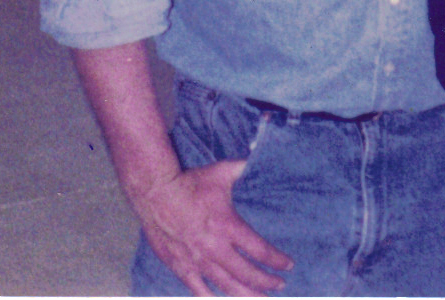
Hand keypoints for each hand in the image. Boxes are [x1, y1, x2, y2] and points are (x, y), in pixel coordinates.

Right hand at [133, 158, 291, 296]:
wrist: (155, 193)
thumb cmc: (192, 182)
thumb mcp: (223, 172)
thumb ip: (245, 169)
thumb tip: (261, 158)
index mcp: (229, 226)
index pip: (259, 250)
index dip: (276, 260)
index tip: (288, 265)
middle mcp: (215, 248)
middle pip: (246, 273)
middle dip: (266, 282)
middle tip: (279, 286)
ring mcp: (197, 260)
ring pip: (226, 285)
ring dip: (245, 294)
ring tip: (259, 299)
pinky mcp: (180, 266)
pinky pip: (197, 289)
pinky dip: (210, 298)